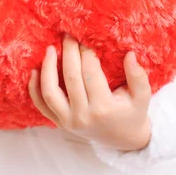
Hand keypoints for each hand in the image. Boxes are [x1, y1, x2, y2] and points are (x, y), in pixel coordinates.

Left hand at [28, 35, 151, 150]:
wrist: (123, 140)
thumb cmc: (132, 113)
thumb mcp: (142, 97)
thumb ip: (138, 76)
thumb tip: (130, 55)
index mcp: (103, 108)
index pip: (90, 73)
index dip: (87, 52)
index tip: (85, 37)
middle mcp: (83, 116)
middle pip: (70, 78)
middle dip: (68, 52)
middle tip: (68, 34)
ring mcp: (68, 121)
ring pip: (50, 92)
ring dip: (47, 68)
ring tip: (50, 48)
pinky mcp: (59, 123)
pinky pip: (41, 105)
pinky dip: (34, 89)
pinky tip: (33, 70)